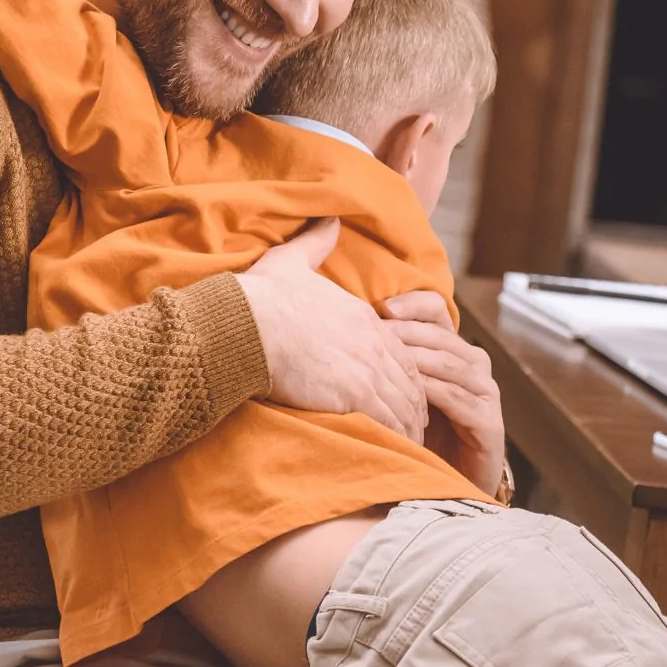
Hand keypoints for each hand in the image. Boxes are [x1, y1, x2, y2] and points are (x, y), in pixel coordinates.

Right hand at [235, 221, 426, 439]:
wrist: (247, 324)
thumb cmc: (261, 297)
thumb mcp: (292, 260)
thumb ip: (315, 243)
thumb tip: (330, 219)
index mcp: (362, 317)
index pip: (401, 350)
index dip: (408, 372)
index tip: (409, 390)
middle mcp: (372, 341)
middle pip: (410, 378)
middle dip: (417, 401)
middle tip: (420, 422)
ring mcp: (367, 368)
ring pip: (406, 401)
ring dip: (412, 423)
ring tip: (413, 441)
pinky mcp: (356, 393)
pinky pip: (390, 420)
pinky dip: (399, 435)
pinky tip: (400, 448)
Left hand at [386, 304, 507, 495]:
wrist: (454, 479)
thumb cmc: (424, 431)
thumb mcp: (405, 390)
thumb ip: (390, 360)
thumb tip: (349, 329)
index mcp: (455, 349)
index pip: (437, 311)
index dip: (412, 305)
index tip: (382, 308)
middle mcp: (475, 364)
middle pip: (440, 336)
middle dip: (406, 332)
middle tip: (373, 333)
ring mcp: (485, 391)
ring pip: (448, 364)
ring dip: (415, 360)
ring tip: (383, 359)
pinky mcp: (488, 420)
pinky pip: (456, 399)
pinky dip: (429, 394)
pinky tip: (403, 394)